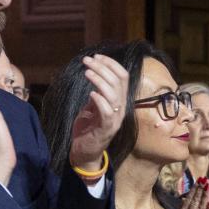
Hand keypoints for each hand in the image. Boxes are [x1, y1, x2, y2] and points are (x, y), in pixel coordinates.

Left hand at [68, 54, 130, 170]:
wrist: (84, 152)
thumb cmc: (87, 129)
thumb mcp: (91, 107)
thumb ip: (96, 93)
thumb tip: (94, 74)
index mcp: (119, 102)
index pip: (123, 77)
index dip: (111, 64)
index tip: (96, 56)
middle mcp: (120, 109)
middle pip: (118, 82)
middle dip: (103, 68)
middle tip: (87, 61)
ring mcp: (115, 119)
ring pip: (114, 95)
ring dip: (100, 81)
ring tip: (87, 72)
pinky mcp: (106, 129)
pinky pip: (107, 112)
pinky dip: (100, 100)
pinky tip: (91, 93)